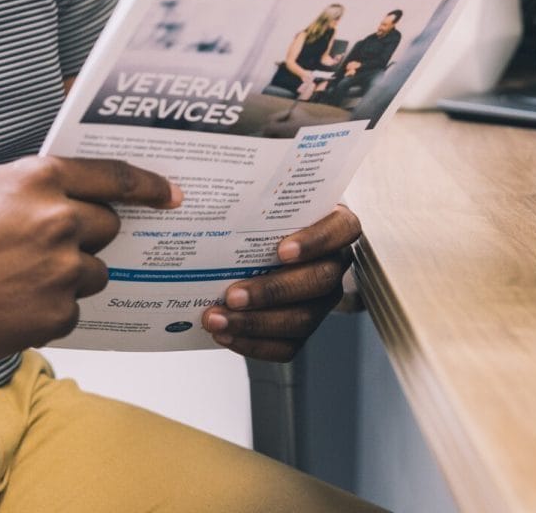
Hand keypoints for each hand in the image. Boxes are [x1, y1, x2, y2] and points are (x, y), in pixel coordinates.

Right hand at [0, 156, 178, 360]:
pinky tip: (16, 301)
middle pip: (108, 226)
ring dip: (71, 273)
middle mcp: (58, 221)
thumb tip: (77, 186)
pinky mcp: (56, 313)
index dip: (149, 185)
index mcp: (41, 180)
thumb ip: (37, 181)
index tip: (171, 194)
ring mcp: (61, 270)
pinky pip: (74, 308)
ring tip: (23, 277)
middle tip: (51, 243)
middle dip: (89, 234)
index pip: (115, 177)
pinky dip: (53, 307)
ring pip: (94, 271)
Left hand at [202, 204, 359, 361]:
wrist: (259, 245)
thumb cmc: (262, 215)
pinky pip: (288, 346)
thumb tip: (194, 189)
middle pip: (318, 282)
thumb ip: (251, 195)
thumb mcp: (264, 198)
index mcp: (334, 225)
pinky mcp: (304, 327)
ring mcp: (322, 300)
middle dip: (272, 291)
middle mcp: (334, 264)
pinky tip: (225, 336)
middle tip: (232, 294)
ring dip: (256, 324)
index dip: (315, 242)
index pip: (341, 230)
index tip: (280, 250)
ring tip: (217, 319)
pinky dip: (254, 345)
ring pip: (302, 319)